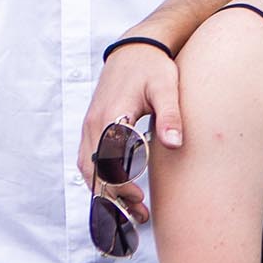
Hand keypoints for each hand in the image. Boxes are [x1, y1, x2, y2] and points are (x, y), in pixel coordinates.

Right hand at [76, 43, 178, 202]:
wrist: (135, 48)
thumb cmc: (152, 67)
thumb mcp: (166, 87)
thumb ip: (170, 115)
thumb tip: (174, 144)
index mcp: (110, 116)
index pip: (106, 162)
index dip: (119, 184)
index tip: (138, 197)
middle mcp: (94, 124)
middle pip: (93, 171)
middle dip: (113, 196)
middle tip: (139, 214)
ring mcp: (90, 126)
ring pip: (88, 169)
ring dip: (106, 191)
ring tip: (133, 209)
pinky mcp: (93, 127)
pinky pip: (89, 159)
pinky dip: (101, 178)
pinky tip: (120, 189)